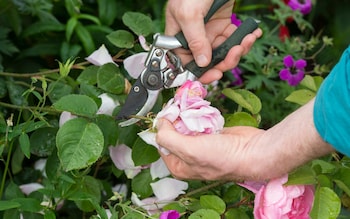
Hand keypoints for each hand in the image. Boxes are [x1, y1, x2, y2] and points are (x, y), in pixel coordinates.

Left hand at [156, 99, 333, 180]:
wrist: (254, 152)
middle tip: (179, 105)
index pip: (161, 144)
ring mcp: (201, 145)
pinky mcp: (212, 135)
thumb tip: (159, 124)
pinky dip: (200, 114)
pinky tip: (202, 110)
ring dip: (188, 115)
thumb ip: (168, 138)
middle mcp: (188, 157)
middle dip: (176, 119)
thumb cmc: (223, 158)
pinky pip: (200, 122)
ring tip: (190, 105)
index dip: (162, 128)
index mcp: (179, 166)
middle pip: (174, 133)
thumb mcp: (188, 150)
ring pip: (187, 125)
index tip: (167, 112)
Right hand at [165, 0, 262, 83]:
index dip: (200, 72)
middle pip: (209, 61)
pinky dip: (246, 38)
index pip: (186, 63)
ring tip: (248, 39)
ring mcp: (210, 32)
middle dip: (224, 61)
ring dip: (239, 49)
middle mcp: (194, 38)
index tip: (214, 75)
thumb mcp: (189, 14)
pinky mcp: (224, 25)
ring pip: (224, 53)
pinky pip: (234, 39)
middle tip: (236, 53)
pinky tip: (253, 33)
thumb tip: (202, 63)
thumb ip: (195, 40)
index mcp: (179, 36)